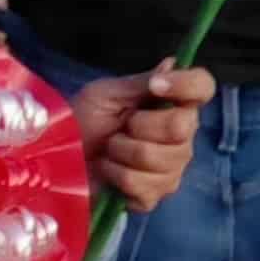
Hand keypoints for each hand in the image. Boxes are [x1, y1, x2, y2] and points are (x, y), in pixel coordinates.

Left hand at [71, 64, 212, 214]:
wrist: (56, 156)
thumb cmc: (82, 121)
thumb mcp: (105, 94)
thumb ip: (141, 82)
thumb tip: (172, 64)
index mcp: (173, 106)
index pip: (202, 87)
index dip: (186, 85)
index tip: (155, 86)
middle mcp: (181, 138)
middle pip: (180, 128)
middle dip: (138, 126)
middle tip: (119, 128)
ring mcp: (170, 169)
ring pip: (157, 159)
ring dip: (120, 152)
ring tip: (109, 150)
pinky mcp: (152, 196)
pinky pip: (141, 187)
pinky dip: (115, 176)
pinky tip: (109, 171)